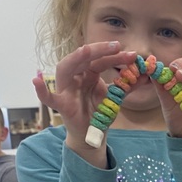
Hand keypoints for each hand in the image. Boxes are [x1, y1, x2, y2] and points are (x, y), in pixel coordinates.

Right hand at [31, 41, 136, 163]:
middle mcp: (75, 77)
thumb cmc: (100, 113)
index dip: (115, 56)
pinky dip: (41, 90)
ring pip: (65, 69)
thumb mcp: (116, 97)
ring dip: (75, 59)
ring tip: (85, 51)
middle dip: (99, 50)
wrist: (92, 135)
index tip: (133, 54)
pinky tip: (36, 80)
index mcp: (87, 73)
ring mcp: (66, 90)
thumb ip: (127, 85)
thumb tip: (145, 73)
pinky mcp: (61, 106)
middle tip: (117, 46)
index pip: (100, 60)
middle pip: (83, 58)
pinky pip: (48, 98)